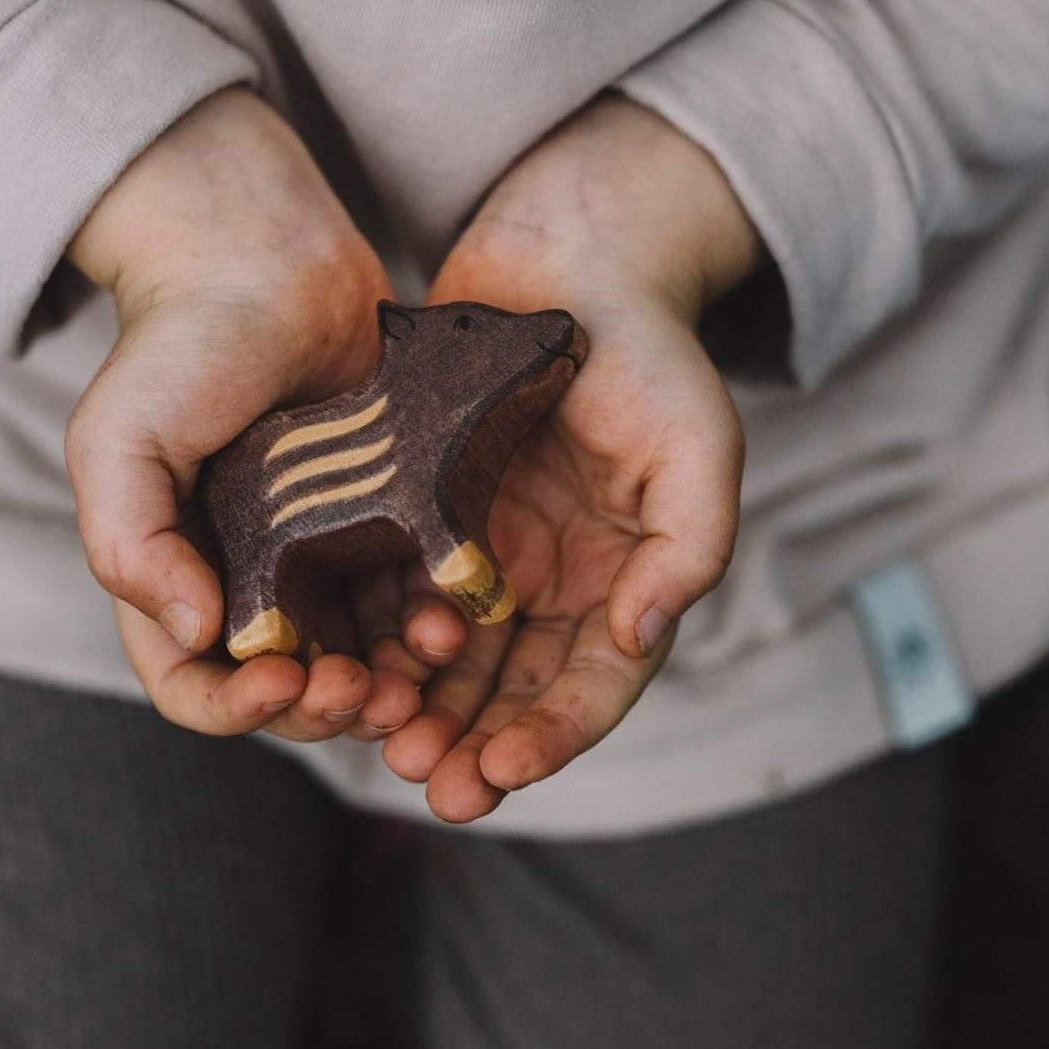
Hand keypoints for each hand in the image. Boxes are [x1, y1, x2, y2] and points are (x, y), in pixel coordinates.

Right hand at [65, 89, 462, 740]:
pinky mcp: (387, 523)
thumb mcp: (119, 440)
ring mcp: (323, 558)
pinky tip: (453, 619)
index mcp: (178, 579)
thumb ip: (129, 544)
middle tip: (366, 695)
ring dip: (390, 682)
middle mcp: (251, 582)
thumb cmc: (179, 347)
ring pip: (361, 656)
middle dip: (326, 707)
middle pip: (289, 688)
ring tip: (420, 671)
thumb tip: (194, 634)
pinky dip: (430, 623)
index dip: (235, 707)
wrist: (266, 263)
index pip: (195, 686)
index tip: (281, 681)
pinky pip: (412, 596)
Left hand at [383, 94, 760, 819]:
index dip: (553, 736)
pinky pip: (401, 592)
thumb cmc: (644, 351)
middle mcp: (551, 581)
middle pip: (514, 689)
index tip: (502, 771)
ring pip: (452, 658)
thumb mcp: (697, 443)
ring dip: (424, 707)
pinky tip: (350, 666)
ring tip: (384, 745)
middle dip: (477, 743)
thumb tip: (642, 635)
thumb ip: (691, 545)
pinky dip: (383, 638)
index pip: (591, 683)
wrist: (567, 263)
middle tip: (431, 785)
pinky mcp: (427, 515)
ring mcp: (486, 551)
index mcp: (621, 579)